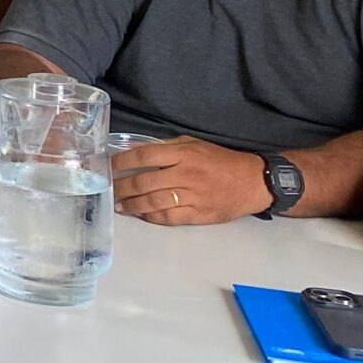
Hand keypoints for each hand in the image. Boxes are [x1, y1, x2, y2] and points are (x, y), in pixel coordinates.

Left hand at [111, 137, 272, 224]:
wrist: (254, 182)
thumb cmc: (221, 161)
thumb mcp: (195, 144)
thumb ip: (168, 148)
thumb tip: (139, 153)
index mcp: (183, 154)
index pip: (143, 156)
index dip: (121, 161)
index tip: (108, 165)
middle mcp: (185, 175)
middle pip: (143, 182)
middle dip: (121, 187)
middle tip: (108, 190)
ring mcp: (192, 196)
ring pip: (153, 203)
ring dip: (132, 205)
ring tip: (120, 205)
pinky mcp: (199, 214)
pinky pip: (169, 217)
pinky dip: (151, 217)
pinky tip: (142, 214)